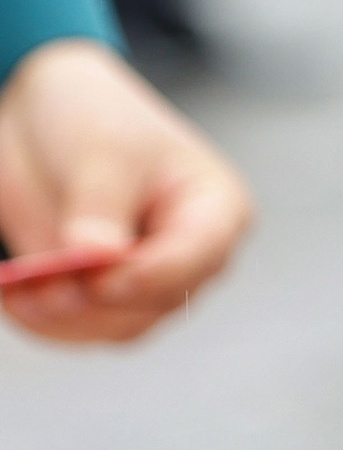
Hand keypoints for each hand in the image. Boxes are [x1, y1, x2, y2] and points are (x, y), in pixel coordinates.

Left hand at [0, 39, 251, 342]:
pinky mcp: (102, 297)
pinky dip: (44, 321)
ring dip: (64, 318)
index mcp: (215, 210)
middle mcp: (189, 254)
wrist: (47, 120)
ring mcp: (146, 280)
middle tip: (45, 285)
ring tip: (19, 290)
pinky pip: (80, 329)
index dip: (153, 275)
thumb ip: (99, 210)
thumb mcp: (101, 154)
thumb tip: (97, 260)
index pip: (198, 256)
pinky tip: (14, 296)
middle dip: (99, 300)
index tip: (102, 280)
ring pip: (117, 327)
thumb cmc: (96, 120)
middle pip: (158, 303)